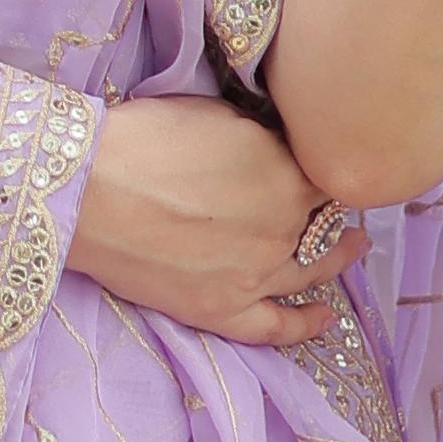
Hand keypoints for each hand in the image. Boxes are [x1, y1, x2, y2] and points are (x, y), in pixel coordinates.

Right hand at [67, 94, 365, 346]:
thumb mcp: (214, 113)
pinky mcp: (223, 312)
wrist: (87, 190)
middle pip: (324, 221)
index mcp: (285, 175)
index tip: (324, 161)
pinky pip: (276, 327)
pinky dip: (305, 324)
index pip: (326, 174)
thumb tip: (275, 146)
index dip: (326, 166)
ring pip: (313, 271)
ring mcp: (256, 276)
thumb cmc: (143, 138)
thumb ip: (258, 136)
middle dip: (331, 207)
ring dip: (339, 257)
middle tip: (337, 198)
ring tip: (355, 246)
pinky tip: (325, 317)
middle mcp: (283, 229)